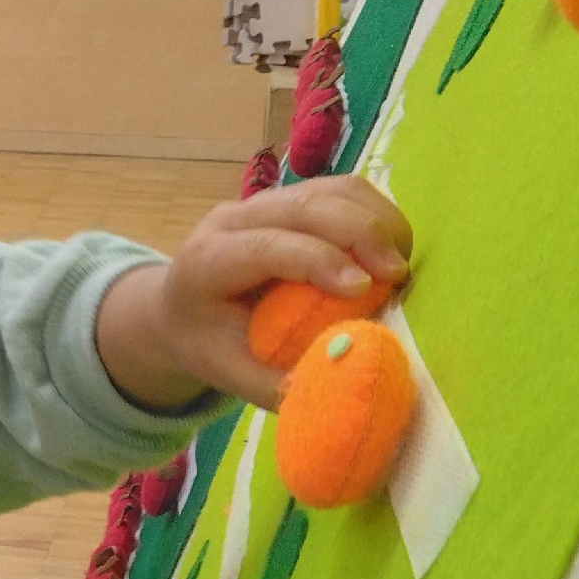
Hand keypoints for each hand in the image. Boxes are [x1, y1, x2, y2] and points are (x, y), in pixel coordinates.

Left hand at [95, 175, 412, 413]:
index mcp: (207, 262)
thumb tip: (345, 388)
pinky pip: (341, 190)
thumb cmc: (207, 344)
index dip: (319, 259)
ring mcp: (262, 202)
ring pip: (329, 190)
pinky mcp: (290, 198)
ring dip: (375, 219)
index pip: (266, 246)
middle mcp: (231, 220)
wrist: (179, 310)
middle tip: (398, 275)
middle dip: (360, 234)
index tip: (365, 288)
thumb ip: (282, 387)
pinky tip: (389, 247)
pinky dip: (374, 212)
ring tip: (399, 264)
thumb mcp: (231, 375)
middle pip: (304, 207)